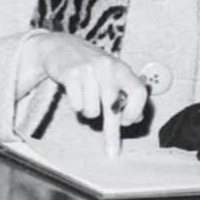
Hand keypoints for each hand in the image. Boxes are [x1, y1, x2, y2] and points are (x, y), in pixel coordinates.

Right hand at [21, 31, 147, 153]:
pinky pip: (76, 105)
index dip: (135, 111)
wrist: (61, 46)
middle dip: (112, 134)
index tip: (128, 122)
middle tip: (112, 153)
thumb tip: (137, 119)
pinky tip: (74, 93)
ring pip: (92, 110)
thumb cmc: (92, 67)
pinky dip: (76, 106)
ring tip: (85, 98)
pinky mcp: (71, 74)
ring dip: (88, 112)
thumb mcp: (112, 75)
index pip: (139, 92)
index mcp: (122, 69)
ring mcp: (89, 70)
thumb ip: (126, 93)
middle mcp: (108, 68)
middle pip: (114, 107)